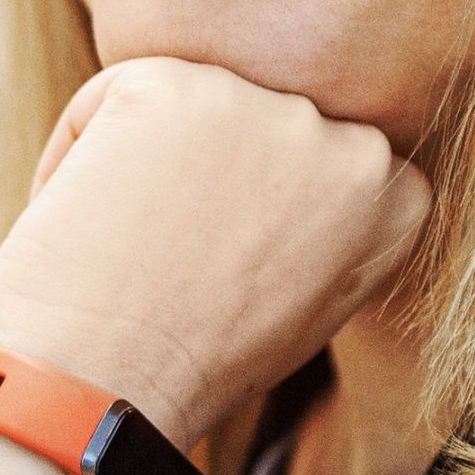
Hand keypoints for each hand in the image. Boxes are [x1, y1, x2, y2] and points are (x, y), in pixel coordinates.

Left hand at [0, 58, 429, 442]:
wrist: (106, 392)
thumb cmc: (191, 370)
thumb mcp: (303, 303)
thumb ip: (320, 225)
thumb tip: (281, 172)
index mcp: (395, 198)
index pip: (331, 157)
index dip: (264, 202)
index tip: (230, 262)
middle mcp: (347, 140)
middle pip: (259, 120)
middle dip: (210, 169)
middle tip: (169, 255)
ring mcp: (260, 103)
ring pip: (188, 102)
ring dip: (149, 157)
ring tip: (130, 248)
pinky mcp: (171, 82)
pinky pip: (113, 95)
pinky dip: (80, 150)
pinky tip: (87, 220)